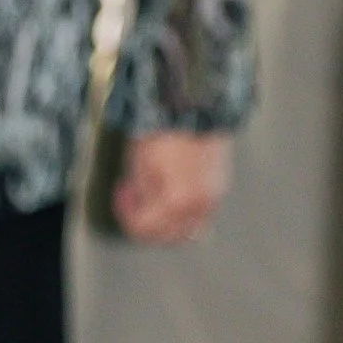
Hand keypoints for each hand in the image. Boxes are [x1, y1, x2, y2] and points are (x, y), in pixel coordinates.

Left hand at [111, 130, 231, 244]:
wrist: (195, 105)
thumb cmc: (165, 129)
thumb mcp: (140, 162)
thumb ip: (141, 191)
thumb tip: (141, 202)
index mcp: (177, 201)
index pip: (146, 227)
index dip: (126, 213)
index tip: (121, 193)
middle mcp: (200, 205)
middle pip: (169, 236)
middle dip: (147, 224)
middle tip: (134, 203)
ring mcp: (214, 197)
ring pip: (190, 230)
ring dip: (169, 225)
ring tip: (154, 203)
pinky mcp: (221, 185)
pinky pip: (201, 214)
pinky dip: (185, 214)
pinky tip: (172, 194)